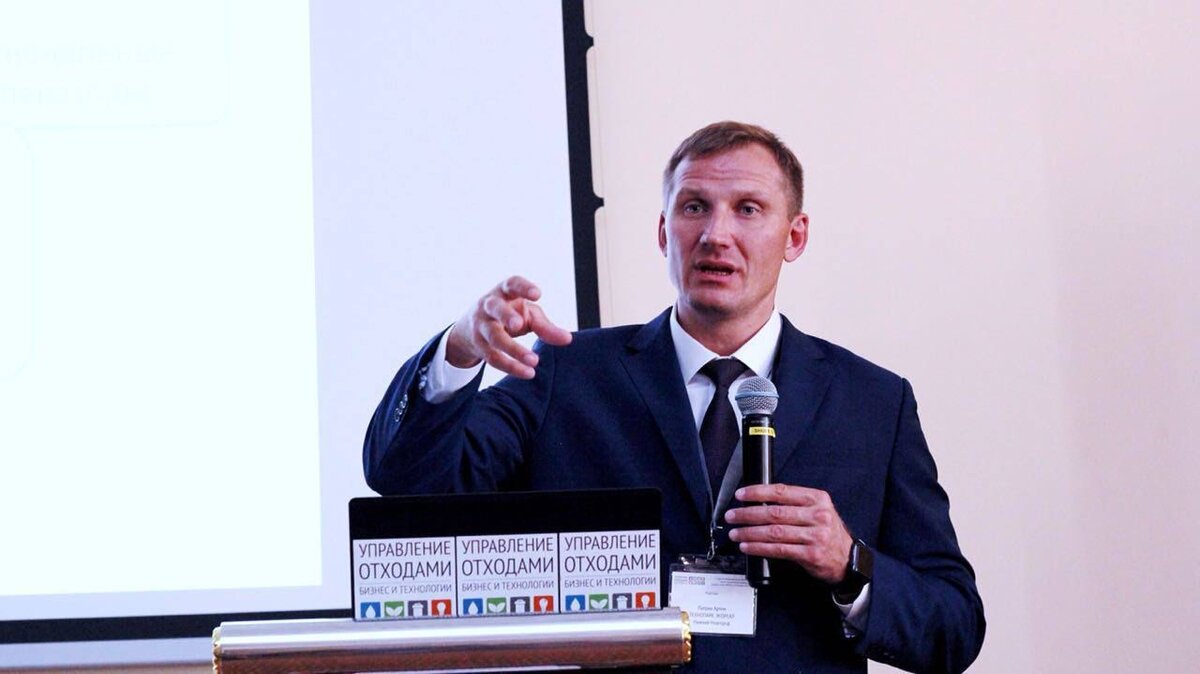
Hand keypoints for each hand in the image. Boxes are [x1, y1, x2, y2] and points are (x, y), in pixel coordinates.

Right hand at [445, 275, 571, 378]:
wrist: (470, 328)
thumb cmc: (508, 315)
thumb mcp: (527, 315)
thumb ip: (546, 326)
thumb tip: (567, 339)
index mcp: (503, 292)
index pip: (511, 284)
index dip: (523, 287)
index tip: (537, 294)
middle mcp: (488, 306)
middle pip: (495, 308)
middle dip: (506, 316)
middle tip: (519, 325)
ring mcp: (481, 326)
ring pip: (494, 337)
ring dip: (514, 350)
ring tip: (534, 360)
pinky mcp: (479, 346)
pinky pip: (493, 358)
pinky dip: (511, 367)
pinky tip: (528, 373)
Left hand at [724, 483, 853, 583]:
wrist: (848, 559)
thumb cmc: (827, 533)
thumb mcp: (817, 511)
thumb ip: (794, 504)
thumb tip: (759, 501)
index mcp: (817, 499)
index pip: (782, 491)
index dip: (758, 492)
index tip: (741, 495)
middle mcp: (818, 515)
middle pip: (775, 512)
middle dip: (748, 514)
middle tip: (732, 516)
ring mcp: (816, 536)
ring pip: (774, 532)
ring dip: (750, 532)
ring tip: (736, 533)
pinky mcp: (811, 555)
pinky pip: (779, 550)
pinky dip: (759, 548)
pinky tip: (748, 547)